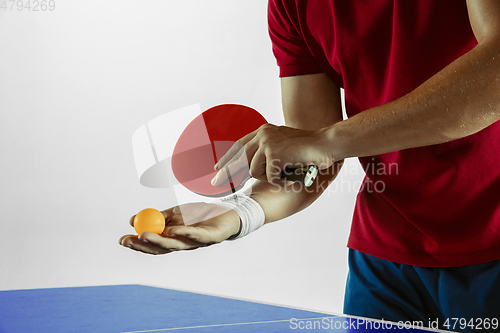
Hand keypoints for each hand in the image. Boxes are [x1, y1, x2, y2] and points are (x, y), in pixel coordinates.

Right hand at [119, 203, 240, 254]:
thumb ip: (158, 217)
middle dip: (143, 245)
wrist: (230, 212)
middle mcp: (185, 244)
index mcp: (175, 239)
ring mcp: (198, 243)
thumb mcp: (177, 212)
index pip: (154, 245)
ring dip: (159, 241)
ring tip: (143, 236)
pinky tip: (171, 230)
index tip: (122, 239)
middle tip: (128, 240)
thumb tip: (133, 219)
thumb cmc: (203, 214)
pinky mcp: (211, 238)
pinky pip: (196, 236)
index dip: (137, 244)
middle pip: (162, 249)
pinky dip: (183, 233)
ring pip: (176, 245)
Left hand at [212, 124, 331, 185]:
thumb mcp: (283, 146)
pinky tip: (290, 174)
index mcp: (264, 131)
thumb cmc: (307, 149)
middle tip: (214, 184)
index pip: (240, 145)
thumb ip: (267, 151)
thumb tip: (249, 167)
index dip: (228, 157)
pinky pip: (268, 176)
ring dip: (269, 177)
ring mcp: (267, 142)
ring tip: (284, 172)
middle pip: (238, 158)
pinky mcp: (272, 152)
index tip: (217, 167)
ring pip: (254, 171)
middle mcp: (262, 134)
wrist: (324, 144)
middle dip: (226, 173)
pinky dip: (279, 180)